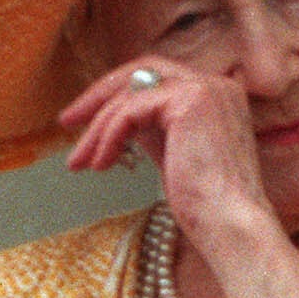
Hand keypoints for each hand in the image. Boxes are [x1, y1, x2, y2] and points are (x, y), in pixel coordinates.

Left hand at [58, 58, 280, 252]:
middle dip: (99, 96)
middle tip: (67, 121)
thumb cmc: (206, 206)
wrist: (231, 227)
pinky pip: (132, 109)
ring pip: (131, 91)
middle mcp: (216, 83)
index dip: (117, 94)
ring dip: (98, 127)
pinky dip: (109, 135)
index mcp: (216, 94)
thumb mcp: (173, 155)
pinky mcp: (190, 100)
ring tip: (79, 161)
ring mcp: (206, 88)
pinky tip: (100, 164)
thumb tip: (118, 121)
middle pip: (142, 70)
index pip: (156, 77)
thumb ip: (152, 129)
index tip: (85, 120)